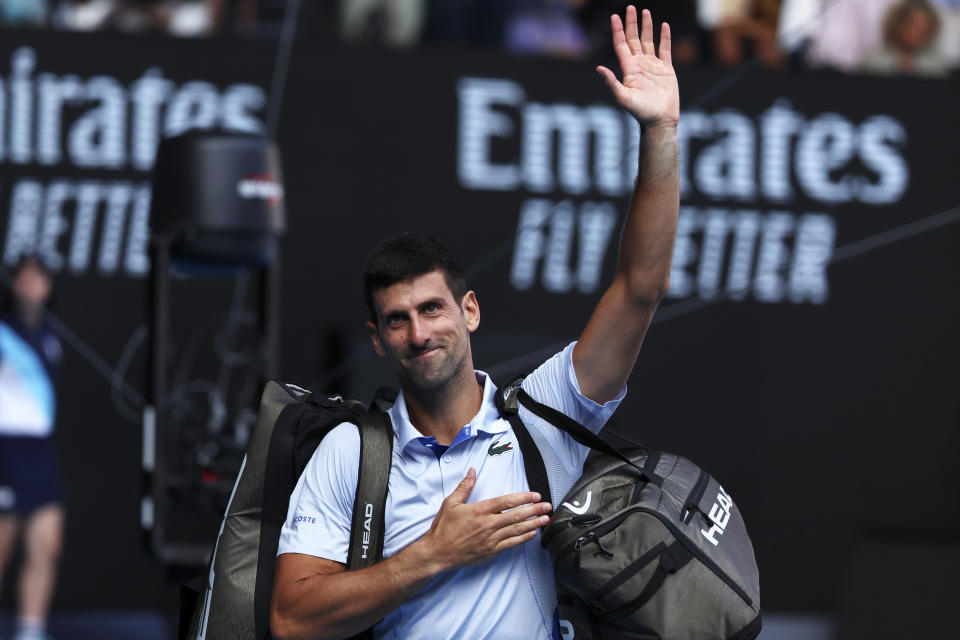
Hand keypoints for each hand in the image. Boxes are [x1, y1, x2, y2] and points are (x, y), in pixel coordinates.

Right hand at [419, 468, 551, 571]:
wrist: (438, 552)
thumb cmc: (443, 528)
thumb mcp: (451, 502)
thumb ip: (465, 486)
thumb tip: (472, 471)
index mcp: (480, 510)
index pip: (507, 501)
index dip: (523, 498)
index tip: (535, 495)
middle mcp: (488, 524)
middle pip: (517, 515)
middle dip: (534, 510)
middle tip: (547, 506)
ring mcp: (491, 539)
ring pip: (517, 529)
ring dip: (533, 523)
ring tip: (545, 519)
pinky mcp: (491, 551)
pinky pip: (511, 543)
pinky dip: (523, 538)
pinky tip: (532, 534)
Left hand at [597, 6, 679, 128]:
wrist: (660, 120)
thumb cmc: (641, 112)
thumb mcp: (623, 98)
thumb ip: (612, 82)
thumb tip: (598, 68)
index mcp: (628, 69)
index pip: (621, 45)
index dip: (617, 30)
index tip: (614, 16)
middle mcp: (639, 64)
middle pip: (634, 39)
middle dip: (631, 23)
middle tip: (630, 8)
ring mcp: (653, 66)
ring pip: (649, 41)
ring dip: (646, 27)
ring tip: (645, 12)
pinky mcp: (666, 69)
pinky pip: (665, 49)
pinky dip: (665, 37)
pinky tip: (664, 26)